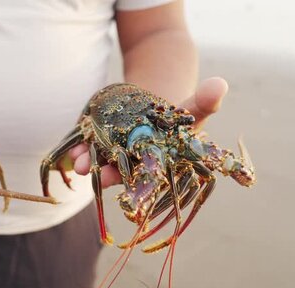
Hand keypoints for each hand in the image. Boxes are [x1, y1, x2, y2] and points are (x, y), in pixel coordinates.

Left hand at [67, 77, 228, 187]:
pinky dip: (82, 150)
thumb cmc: (179, 112)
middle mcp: (139, 168)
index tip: (132, 196)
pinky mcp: (101, 147)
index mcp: (164, 167)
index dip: (143, 184)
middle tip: (97, 175)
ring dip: (90, 163)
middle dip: (109, 175)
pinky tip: (73, 150)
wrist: (155, 102)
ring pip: (103, 163)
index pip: (154, 178)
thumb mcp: (193, 107)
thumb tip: (220, 84)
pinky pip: (91, 150)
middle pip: (124, 174)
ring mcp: (118, 159)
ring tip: (77, 162)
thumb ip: (205, 101)